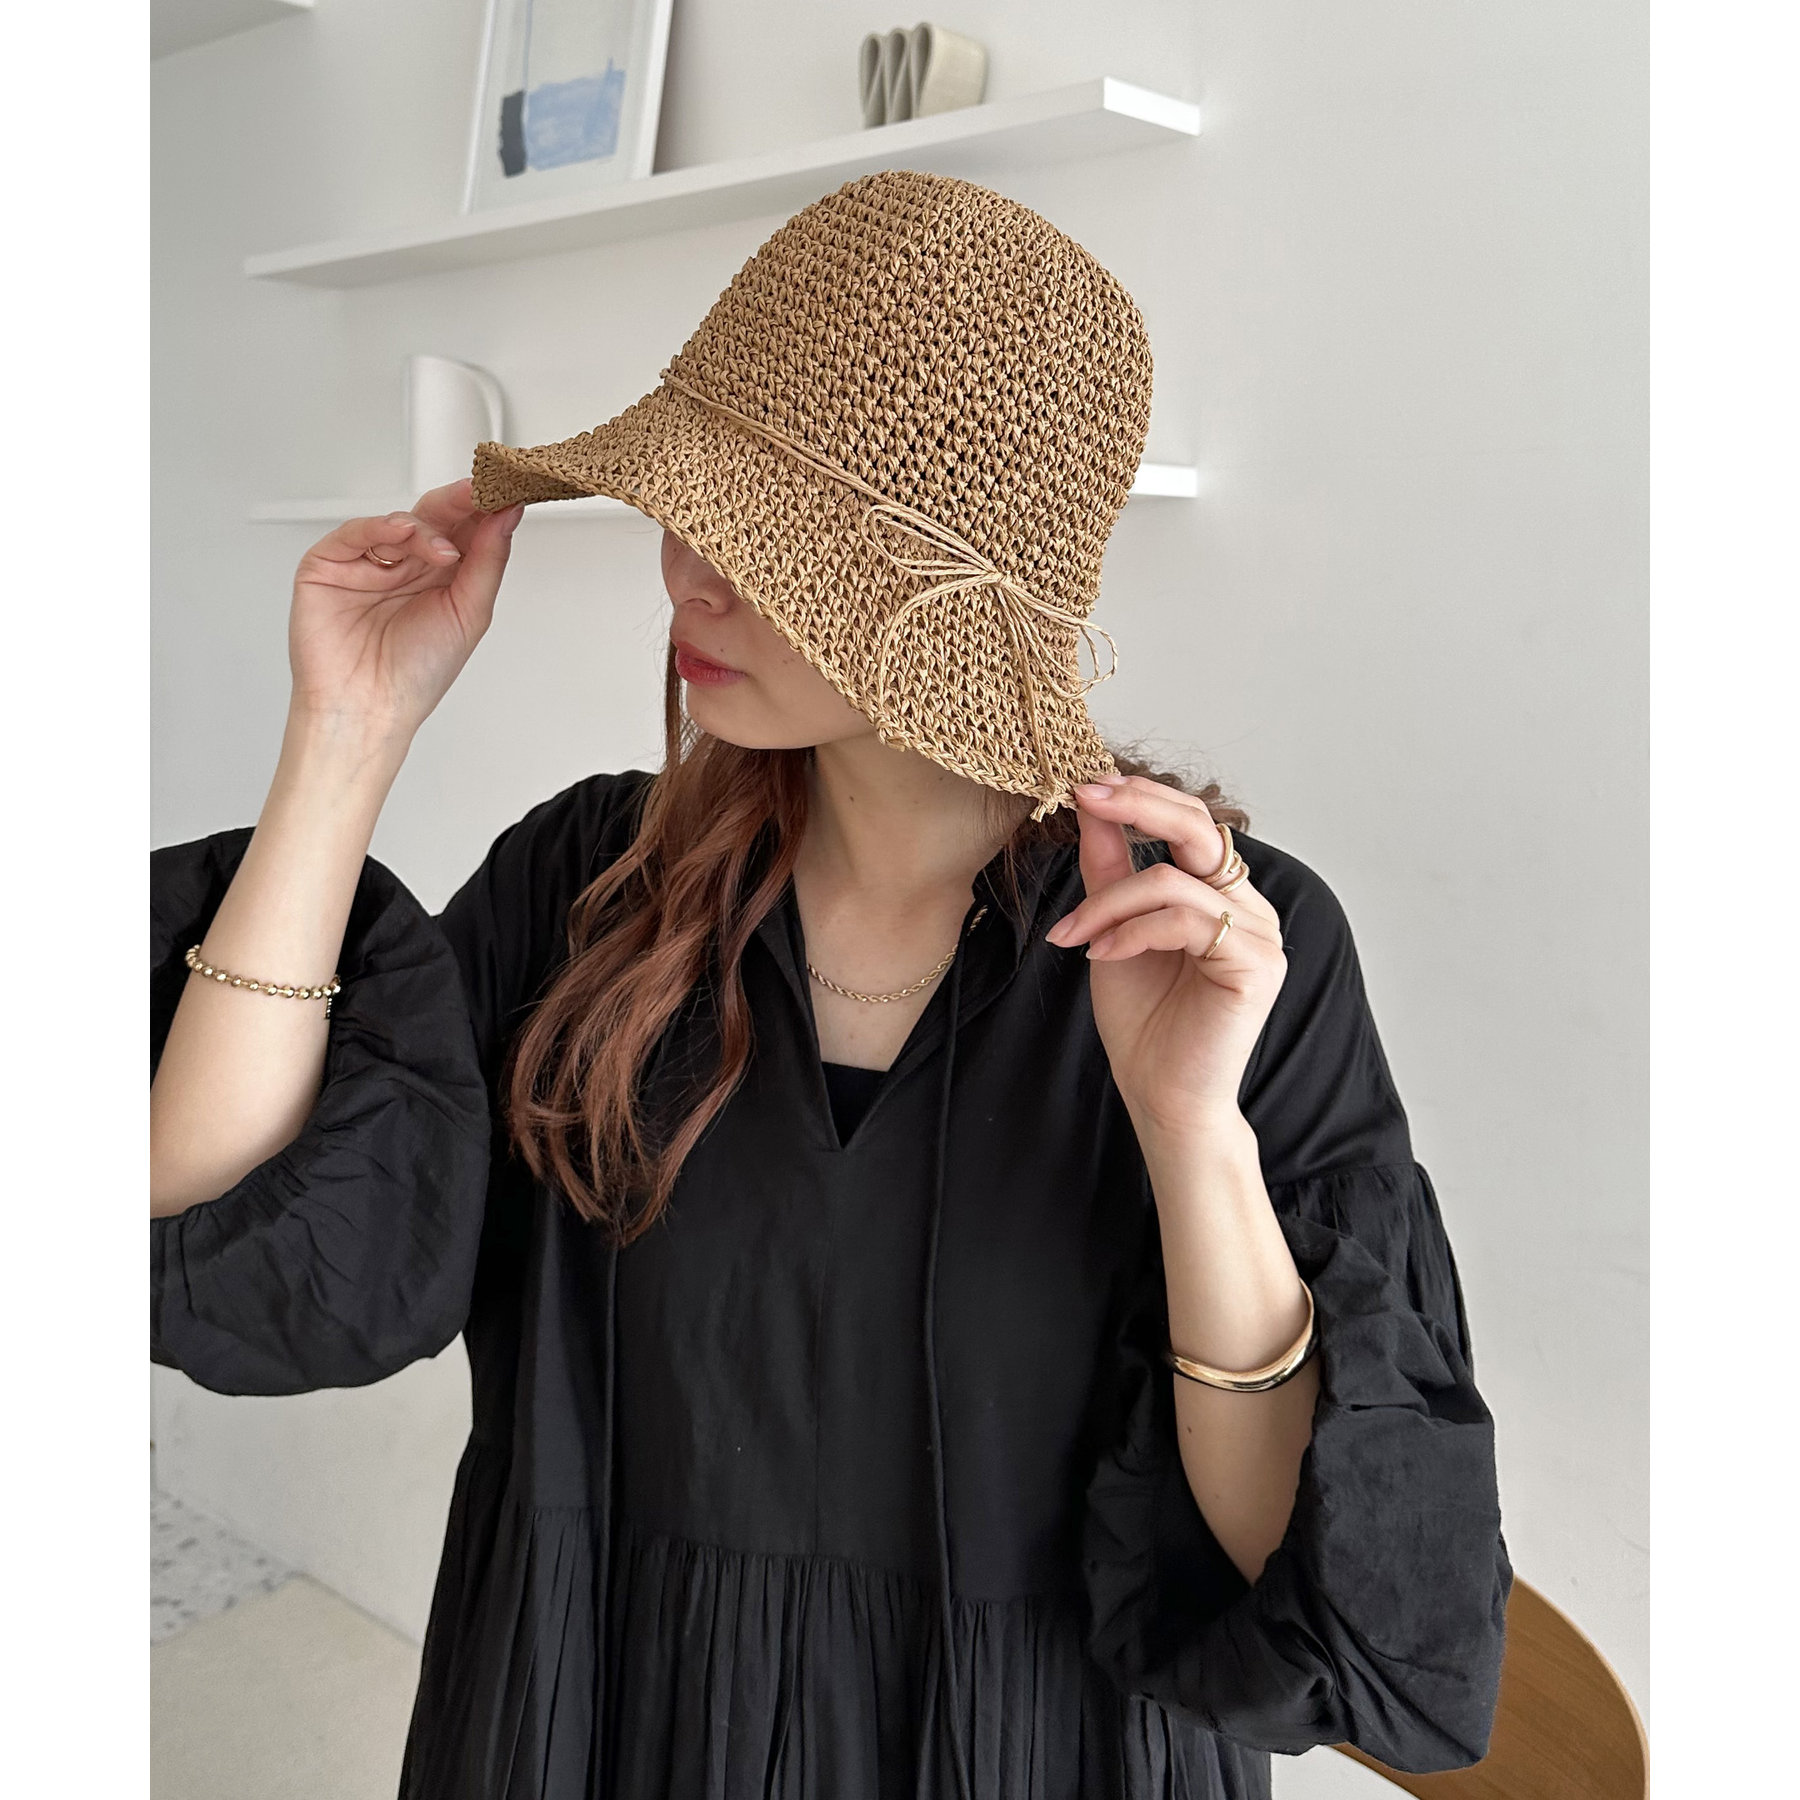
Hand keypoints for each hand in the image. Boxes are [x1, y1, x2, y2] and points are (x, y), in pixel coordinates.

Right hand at [287, 479, 525, 743]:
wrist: (370, 709)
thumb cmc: (415, 674)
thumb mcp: (469, 613)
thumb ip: (488, 561)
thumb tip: (506, 515)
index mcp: (440, 578)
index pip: (464, 531)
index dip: (484, 509)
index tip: (507, 490)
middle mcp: (405, 567)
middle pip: (434, 519)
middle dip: (459, 503)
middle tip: (481, 490)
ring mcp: (367, 564)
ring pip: (398, 522)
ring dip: (425, 528)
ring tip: (443, 551)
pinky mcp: (328, 565)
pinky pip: (355, 533)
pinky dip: (379, 527)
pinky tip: (402, 532)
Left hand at [1043, 774, 1287, 1140]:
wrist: (1161, 1096)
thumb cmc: (1143, 1021)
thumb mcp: (1112, 929)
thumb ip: (1110, 868)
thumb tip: (1092, 803)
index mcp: (1223, 895)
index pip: (1192, 822)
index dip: (1140, 797)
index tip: (1084, 786)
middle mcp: (1250, 907)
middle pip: (1201, 827)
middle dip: (1137, 805)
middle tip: (1084, 796)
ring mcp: (1259, 934)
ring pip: (1173, 880)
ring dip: (1108, 902)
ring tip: (1074, 936)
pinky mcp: (1255, 964)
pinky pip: (1184, 920)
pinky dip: (1131, 931)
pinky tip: (1101, 955)